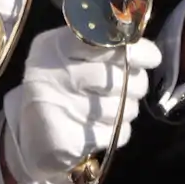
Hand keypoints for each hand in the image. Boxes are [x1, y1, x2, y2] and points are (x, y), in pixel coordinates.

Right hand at [0, 27, 162, 183]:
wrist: (33, 138)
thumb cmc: (63, 90)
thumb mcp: (72, 58)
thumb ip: (104, 49)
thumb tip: (147, 52)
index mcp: (54, 47)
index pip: (104, 42)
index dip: (135, 50)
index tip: (150, 58)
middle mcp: (52, 74)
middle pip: (120, 78)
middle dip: (135, 85)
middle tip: (128, 89)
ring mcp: (58, 108)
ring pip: (123, 108)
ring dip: (126, 111)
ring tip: (107, 110)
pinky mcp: (68, 141)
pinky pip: (117, 134)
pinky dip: (117, 133)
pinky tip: (99, 129)